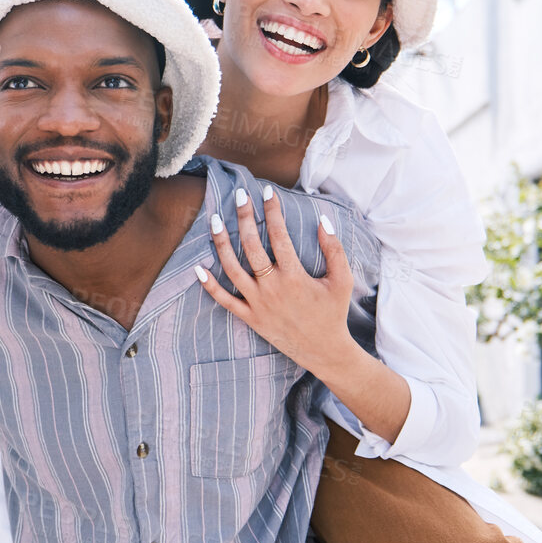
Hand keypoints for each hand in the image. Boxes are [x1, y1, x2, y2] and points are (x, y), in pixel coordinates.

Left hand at [196, 184, 355, 372]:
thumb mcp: (342, 280)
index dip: (273, 210)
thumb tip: (322, 220)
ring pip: (232, 269)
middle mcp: (272, 288)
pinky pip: (224, 301)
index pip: (279, 235)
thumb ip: (334, 249)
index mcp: (294, 276)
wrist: (324, 351)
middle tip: (239, 196)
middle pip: (251, 246)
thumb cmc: (333, 313)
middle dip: (244, 217)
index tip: (268, 191)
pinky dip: (210, 285)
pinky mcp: (250, 318)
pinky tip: (198, 267)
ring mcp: (258, 304)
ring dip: (221, 243)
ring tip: (214, 220)